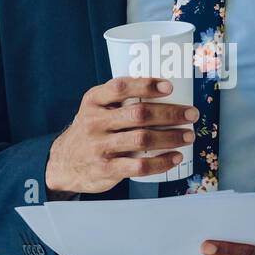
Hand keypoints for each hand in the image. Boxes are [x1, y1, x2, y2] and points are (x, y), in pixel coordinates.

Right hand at [45, 76, 198, 195]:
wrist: (63, 163)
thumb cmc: (91, 131)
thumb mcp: (95, 109)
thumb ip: (119, 99)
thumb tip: (167, 89)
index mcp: (93, 101)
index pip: (120, 87)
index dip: (146, 85)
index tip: (169, 86)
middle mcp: (94, 122)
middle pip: (138, 114)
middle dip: (170, 113)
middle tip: (191, 114)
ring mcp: (100, 147)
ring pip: (142, 140)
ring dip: (171, 137)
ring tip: (189, 135)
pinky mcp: (106, 169)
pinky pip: (139, 166)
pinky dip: (161, 162)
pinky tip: (175, 157)